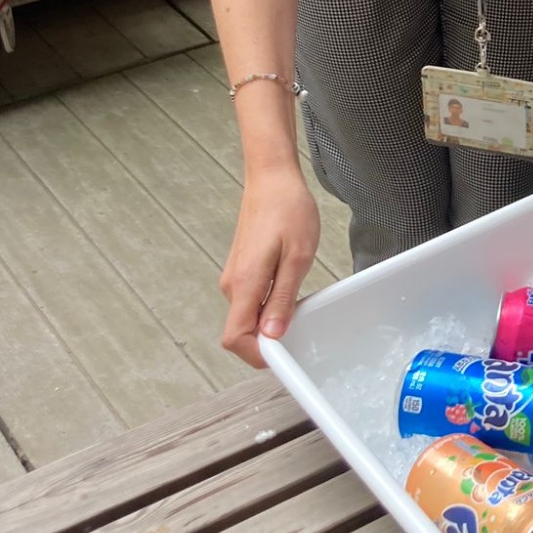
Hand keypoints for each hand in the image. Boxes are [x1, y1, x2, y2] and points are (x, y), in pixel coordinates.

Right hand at [219, 165, 320, 364]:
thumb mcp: (297, 257)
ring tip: (298, 303)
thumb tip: (272, 335)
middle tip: (300, 327)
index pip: (235, 338)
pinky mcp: (241, 269)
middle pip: (241, 331)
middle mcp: (232, 284)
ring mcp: (234, 277)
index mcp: (244, 283)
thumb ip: (282, 298)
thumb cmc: (288, 210)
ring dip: (270, 321)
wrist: (272, 178)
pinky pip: (250, 300)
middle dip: (267, 340)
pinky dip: (268, 305)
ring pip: (247, 316)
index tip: (285, 353)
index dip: (257, 354)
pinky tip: (289, 289)